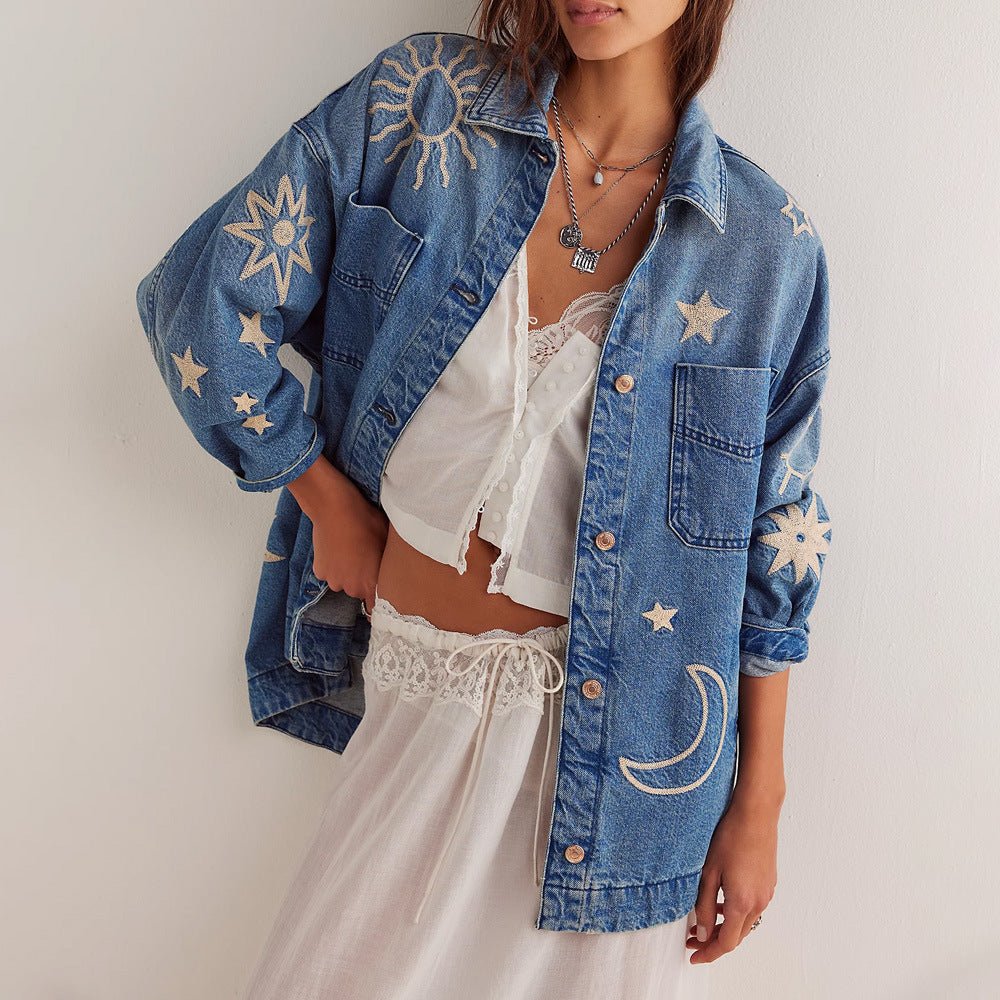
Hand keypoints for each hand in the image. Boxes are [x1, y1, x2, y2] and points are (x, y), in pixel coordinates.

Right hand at [287, 454, 388, 611]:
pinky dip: (333, 565)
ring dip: (347, 573)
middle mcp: (350, 588)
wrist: (334, 507)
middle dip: (364, 580)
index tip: (382, 591)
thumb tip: (397, 573)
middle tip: (367, 559)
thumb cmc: (366, 521)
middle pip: (359, 592)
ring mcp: (333, 580)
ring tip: (351, 550)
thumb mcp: (387, 542)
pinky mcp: (319, 570)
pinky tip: (338, 547)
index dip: (380, 600)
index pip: (376, 608)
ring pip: (344, 582)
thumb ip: (390, 565)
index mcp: (370, 584)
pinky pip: (330, 573)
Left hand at [686, 794, 779, 963]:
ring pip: (745, 923)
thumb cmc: (730, 837)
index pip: (727, 943)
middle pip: (737, 936)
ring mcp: (767, 893)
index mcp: (742, 902)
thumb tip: (703, 933)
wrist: (756, 814)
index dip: (709, 953)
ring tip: (703, 921)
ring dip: (726, 927)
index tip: (693, 955)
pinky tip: (722, 903)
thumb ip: (705, 906)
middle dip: (714, 941)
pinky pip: (752, 908)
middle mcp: (759, 902)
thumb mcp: (709, 873)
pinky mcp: (769, 884)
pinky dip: (736, 914)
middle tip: (692, 938)